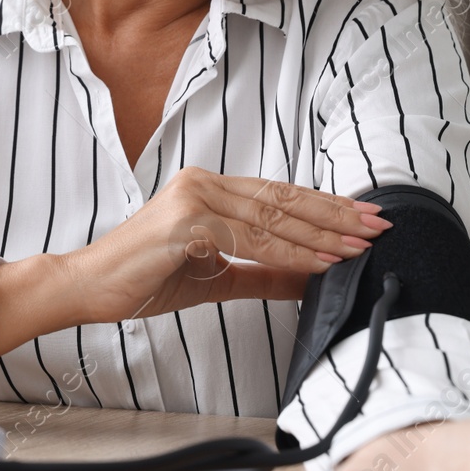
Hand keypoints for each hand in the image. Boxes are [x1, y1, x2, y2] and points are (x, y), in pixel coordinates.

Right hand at [0, 167, 389, 354]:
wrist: (90, 288)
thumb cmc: (143, 279)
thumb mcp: (215, 278)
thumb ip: (263, 274)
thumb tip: (312, 278)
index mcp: (208, 189)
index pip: (278, 195)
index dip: (325, 207)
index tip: (365, 219)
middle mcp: (203, 183)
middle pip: (283, 200)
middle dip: (335, 215)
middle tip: (379, 225)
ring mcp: (194, 198)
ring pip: (272, 218)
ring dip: (322, 234)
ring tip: (360, 245)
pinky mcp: (186, 222)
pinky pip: (250, 240)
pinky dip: (290, 252)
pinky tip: (321, 261)